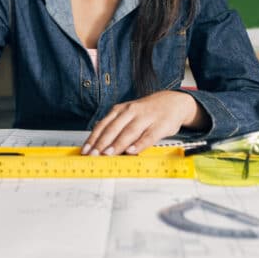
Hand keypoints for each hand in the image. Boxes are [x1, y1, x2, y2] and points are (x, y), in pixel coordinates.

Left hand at [81, 90, 201, 155]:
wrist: (173, 102)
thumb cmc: (147, 111)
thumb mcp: (128, 113)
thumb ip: (114, 125)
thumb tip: (97, 139)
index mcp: (120, 110)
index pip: (103, 125)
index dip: (93, 138)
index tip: (85, 150)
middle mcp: (131, 112)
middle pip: (113, 128)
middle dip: (101, 143)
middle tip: (93, 155)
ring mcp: (145, 118)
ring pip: (129, 132)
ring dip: (117, 144)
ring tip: (108, 154)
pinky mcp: (160, 125)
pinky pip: (148, 136)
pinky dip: (139, 144)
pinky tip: (131, 151)